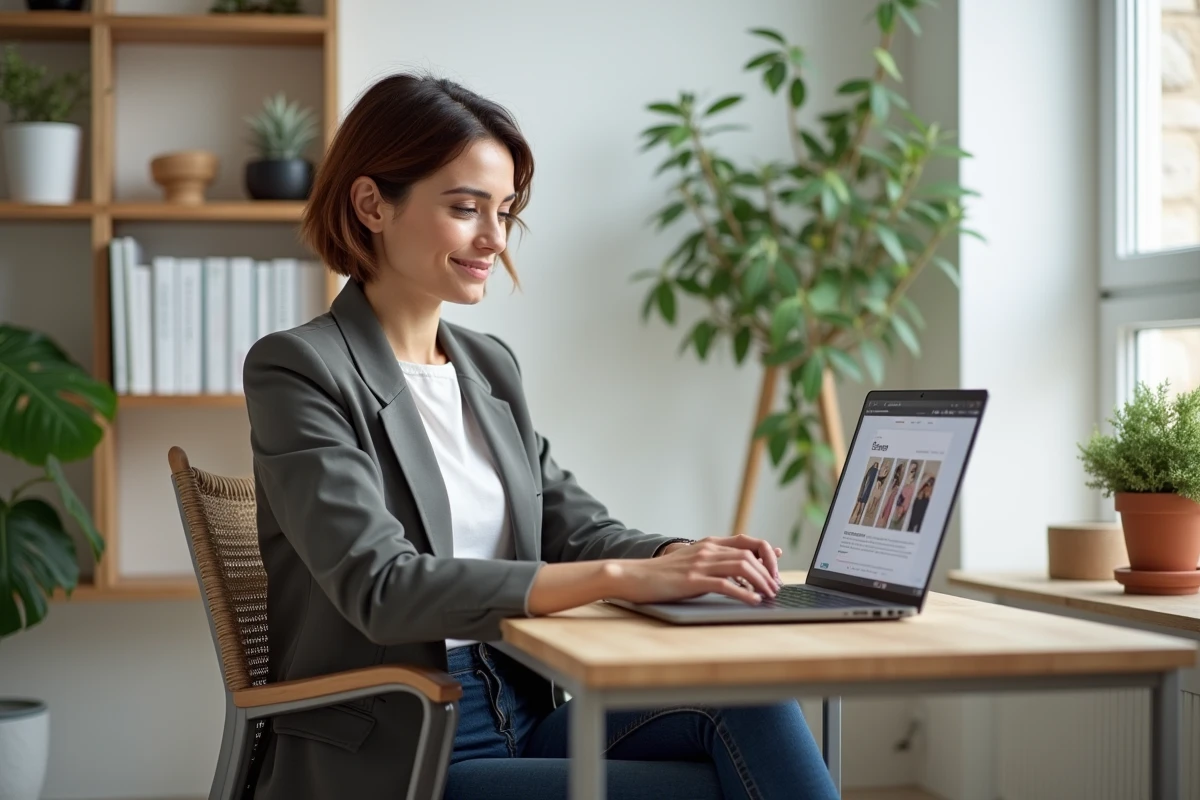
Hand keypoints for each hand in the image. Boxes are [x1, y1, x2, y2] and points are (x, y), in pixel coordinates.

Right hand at [608, 536, 782, 605]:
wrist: (635, 576)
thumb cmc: (665, 574)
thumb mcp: (695, 561)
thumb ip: (718, 561)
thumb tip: (747, 568)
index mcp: (710, 544)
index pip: (749, 541)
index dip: (767, 555)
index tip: (776, 573)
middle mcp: (708, 550)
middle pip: (750, 554)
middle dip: (768, 573)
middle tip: (775, 590)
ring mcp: (700, 564)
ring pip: (742, 566)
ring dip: (760, 582)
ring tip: (768, 596)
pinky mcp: (692, 580)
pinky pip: (725, 584)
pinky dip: (743, 593)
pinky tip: (752, 601)